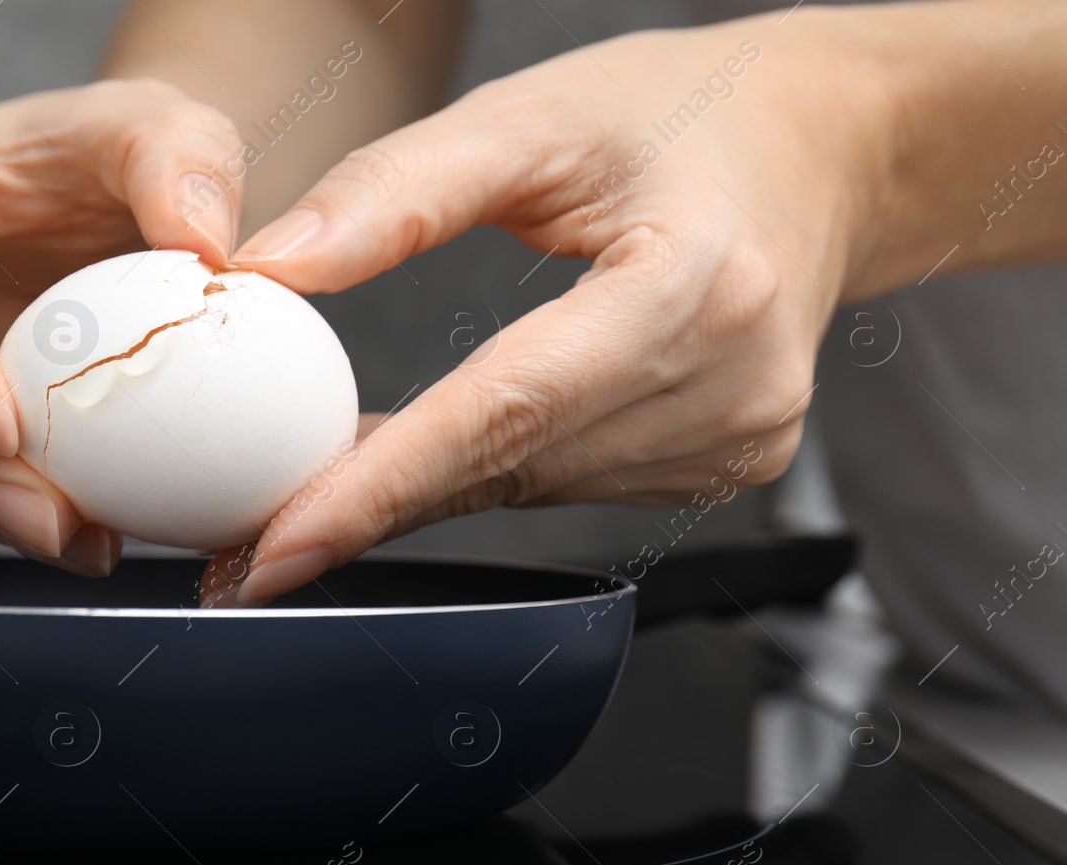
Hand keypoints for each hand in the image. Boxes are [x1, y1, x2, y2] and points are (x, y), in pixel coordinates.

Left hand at [205, 9, 903, 605]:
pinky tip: (426, 451)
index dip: (382, 487)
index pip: (507, 412)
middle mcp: (731, 386)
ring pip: (529, 491)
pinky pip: (565, 485)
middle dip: (370, 505)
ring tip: (317, 477)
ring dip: (420, 488)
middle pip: (510, 468)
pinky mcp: (725, 466)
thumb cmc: (686, 116)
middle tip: (248, 538)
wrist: (822, 149)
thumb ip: (398, 190)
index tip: (281, 545)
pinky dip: (485, 472)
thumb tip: (273, 270)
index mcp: (696, 287)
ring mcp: (738, 441)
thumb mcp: (535, 115)